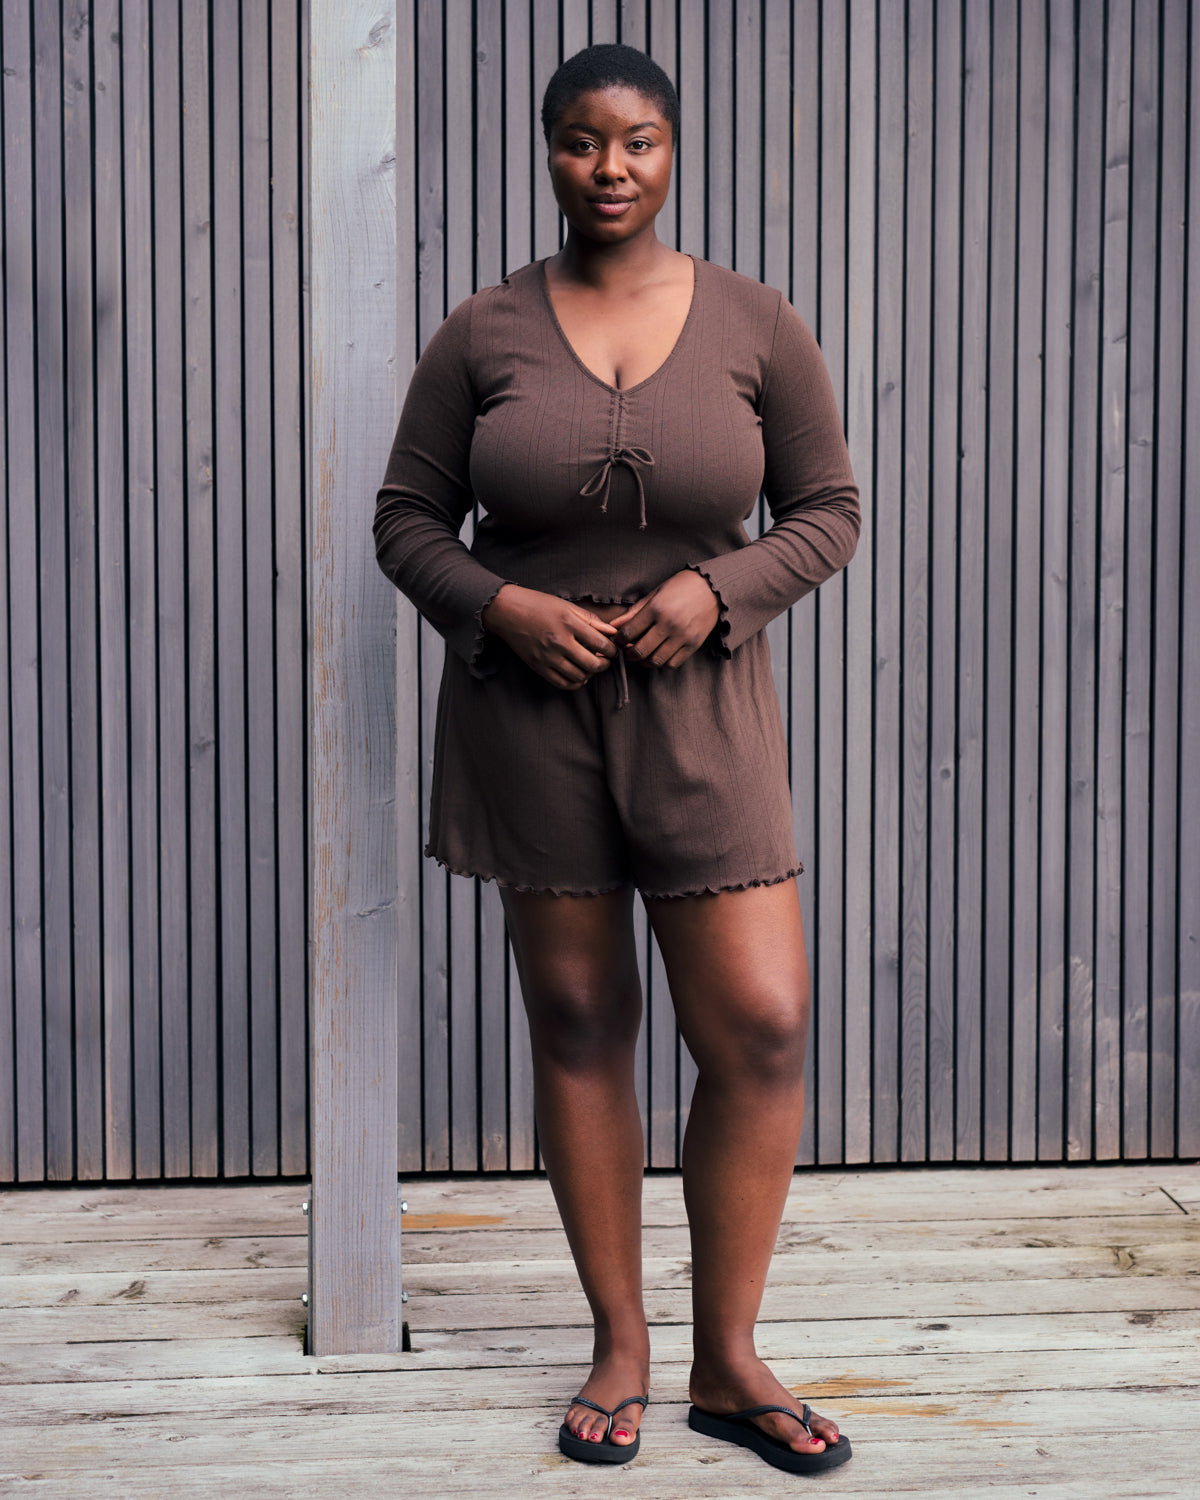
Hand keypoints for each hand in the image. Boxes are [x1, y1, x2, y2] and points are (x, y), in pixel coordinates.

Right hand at [481, 584, 618, 688]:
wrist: (506, 611)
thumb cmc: (538, 605)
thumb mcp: (567, 606)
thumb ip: (591, 620)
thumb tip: (612, 633)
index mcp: (568, 623)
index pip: (601, 643)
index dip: (612, 650)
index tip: (613, 650)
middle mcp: (559, 642)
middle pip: (593, 664)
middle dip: (605, 664)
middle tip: (605, 660)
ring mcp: (547, 657)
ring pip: (579, 676)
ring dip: (590, 674)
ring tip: (591, 666)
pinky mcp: (538, 667)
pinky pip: (562, 683)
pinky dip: (575, 683)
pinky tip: (578, 675)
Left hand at [609, 570, 719, 668]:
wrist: (713, 588)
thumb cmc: (681, 587)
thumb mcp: (655, 593)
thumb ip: (634, 611)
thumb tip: (614, 625)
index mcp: (656, 608)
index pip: (628, 632)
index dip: (619, 639)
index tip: (618, 640)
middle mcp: (669, 624)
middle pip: (640, 651)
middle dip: (629, 654)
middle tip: (627, 651)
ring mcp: (683, 636)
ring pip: (655, 661)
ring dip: (644, 661)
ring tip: (642, 655)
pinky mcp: (693, 645)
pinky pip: (672, 664)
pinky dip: (662, 663)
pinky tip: (659, 655)